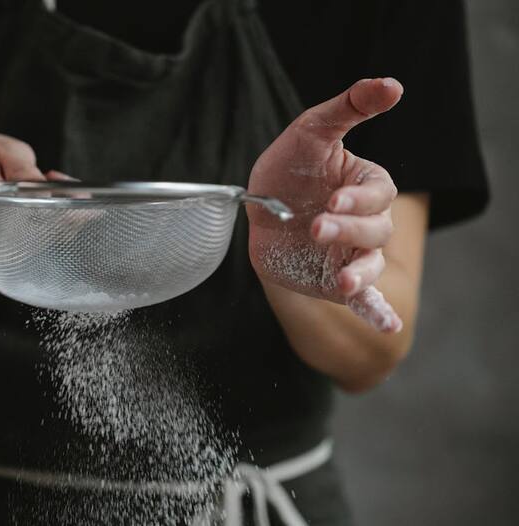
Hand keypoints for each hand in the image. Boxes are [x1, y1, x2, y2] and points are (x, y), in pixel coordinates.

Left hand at [248, 78, 403, 332]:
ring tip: (342, 283)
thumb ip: (348, 108)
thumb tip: (393, 84)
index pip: (378, 194)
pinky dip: (376, 313)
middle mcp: (363, 223)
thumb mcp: (311, 131)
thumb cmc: (287, 168)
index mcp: (365, 187)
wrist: (255, 208)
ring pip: (369, 266)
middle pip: (374, 231)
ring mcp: (350, 255)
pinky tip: (387, 328)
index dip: (358, 199)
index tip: (332, 200)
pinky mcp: (332, 281)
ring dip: (359, 274)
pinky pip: (363, 300)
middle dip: (347, 231)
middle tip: (317, 228)